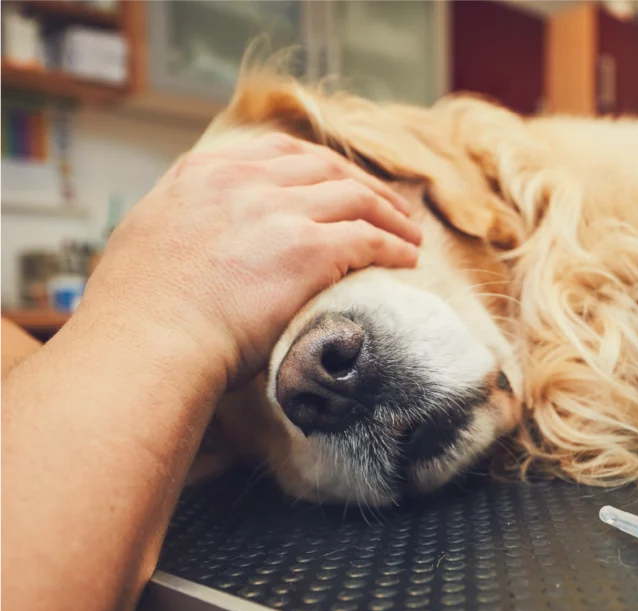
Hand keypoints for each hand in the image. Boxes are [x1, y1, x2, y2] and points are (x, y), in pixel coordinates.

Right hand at [80, 132, 420, 386]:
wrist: (147, 343)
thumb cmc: (138, 315)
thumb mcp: (149, 240)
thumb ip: (185, 225)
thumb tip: (203, 240)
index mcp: (202, 173)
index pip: (278, 151)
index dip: (320, 166)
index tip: (342, 182)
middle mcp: (243, 181)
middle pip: (325, 167)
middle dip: (365, 186)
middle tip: (391, 207)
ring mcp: (278, 210)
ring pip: (355, 198)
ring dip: (390, 215)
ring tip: (410, 235)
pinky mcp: (308, 248)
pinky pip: (369, 239)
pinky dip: (394, 246)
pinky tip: (407, 259)